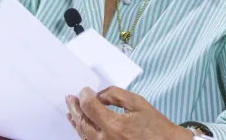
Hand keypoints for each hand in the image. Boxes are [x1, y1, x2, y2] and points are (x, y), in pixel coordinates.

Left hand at [65, 86, 192, 139]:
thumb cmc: (155, 125)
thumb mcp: (137, 103)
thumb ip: (115, 95)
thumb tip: (99, 95)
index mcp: (114, 125)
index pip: (89, 107)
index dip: (84, 96)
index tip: (84, 90)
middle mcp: (105, 139)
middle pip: (82, 121)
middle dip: (75, 107)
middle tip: (69, 98)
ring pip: (82, 134)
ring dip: (75, 120)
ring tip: (70, 110)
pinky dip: (82, 131)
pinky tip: (79, 125)